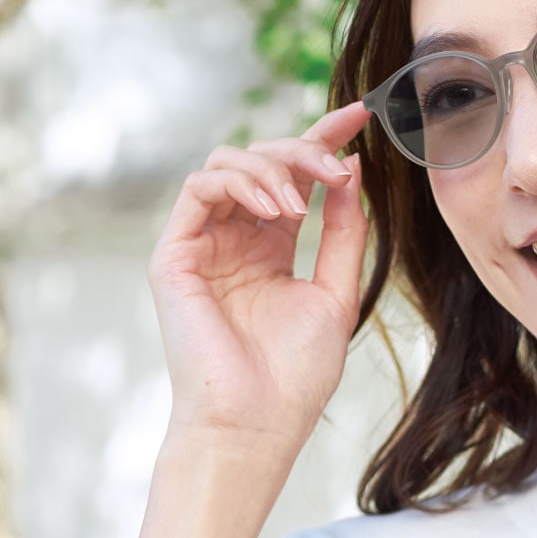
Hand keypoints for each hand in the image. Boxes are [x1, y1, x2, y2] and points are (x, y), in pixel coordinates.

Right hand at [147, 102, 372, 473]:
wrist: (257, 423)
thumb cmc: (295, 373)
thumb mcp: (336, 291)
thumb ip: (344, 230)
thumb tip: (351, 169)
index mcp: (272, 248)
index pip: (295, 178)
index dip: (324, 139)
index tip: (360, 114)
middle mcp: (236, 240)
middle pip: (265, 161)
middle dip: (305, 149)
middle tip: (339, 164)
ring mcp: (204, 245)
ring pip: (230, 164)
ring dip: (274, 167)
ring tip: (303, 201)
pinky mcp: (175, 255)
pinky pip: (200, 189)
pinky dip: (241, 183)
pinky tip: (276, 207)